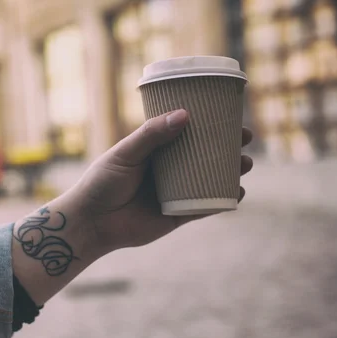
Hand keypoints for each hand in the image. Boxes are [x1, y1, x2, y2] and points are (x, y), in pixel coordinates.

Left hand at [70, 109, 253, 252]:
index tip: (231, 117)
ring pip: (210, 181)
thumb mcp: (125, 153)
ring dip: (231, 173)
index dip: (210, 126)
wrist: (91, 222)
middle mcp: (168, 171)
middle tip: (245, 140)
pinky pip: (205, 207)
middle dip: (228, 148)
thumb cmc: (101, 183)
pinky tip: (238, 193)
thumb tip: (185, 115)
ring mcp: (174, 194)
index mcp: (155, 151)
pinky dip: (223, 200)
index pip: (188, 134)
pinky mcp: (176, 216)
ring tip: (245, 165)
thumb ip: (151, 135)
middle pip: (205, 156)